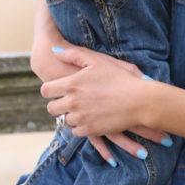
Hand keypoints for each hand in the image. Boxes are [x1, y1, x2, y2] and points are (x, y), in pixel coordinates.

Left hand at [42, 46, 171, 162]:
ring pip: (63, 120)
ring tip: (82, 109)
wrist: (139, 100)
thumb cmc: (119, 78)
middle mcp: (73, 102)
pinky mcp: (89, 130)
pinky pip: (75, 132)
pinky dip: (80, 126)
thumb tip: (53, 52)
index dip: (50, 90)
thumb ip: (74, 55)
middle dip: (58, 104)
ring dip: (70, 116)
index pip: (46, 90)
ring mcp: (80, 118)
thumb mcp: (97, 61)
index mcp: (72, 84)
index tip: (57, 90)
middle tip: (70, 101)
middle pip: (51, 108)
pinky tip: (89, 118)